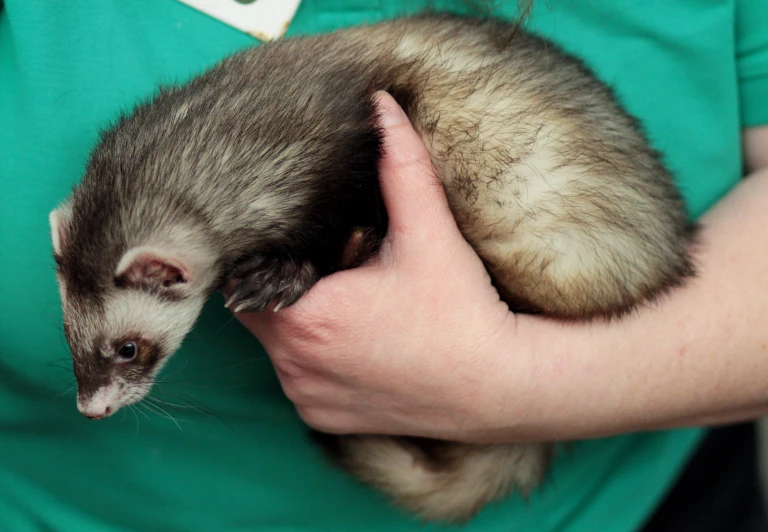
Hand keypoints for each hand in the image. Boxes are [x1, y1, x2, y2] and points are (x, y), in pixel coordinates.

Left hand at [231, 91, 526, 441]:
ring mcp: (306, 396)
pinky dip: (316, 356)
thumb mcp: (429, 233)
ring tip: (353, 305)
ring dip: (300, 321)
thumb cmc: (461, 312)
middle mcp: (294, 365)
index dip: (275, 253)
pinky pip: (299, 377)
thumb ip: (400, 165)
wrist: (498, 385)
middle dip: (289, 283)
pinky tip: (360, 342)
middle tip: (337, 269)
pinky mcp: (323, 417)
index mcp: (304, 317)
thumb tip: (381, 105)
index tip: (309, 243)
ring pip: (277, 344)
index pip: (249, 273)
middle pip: (260, 308)